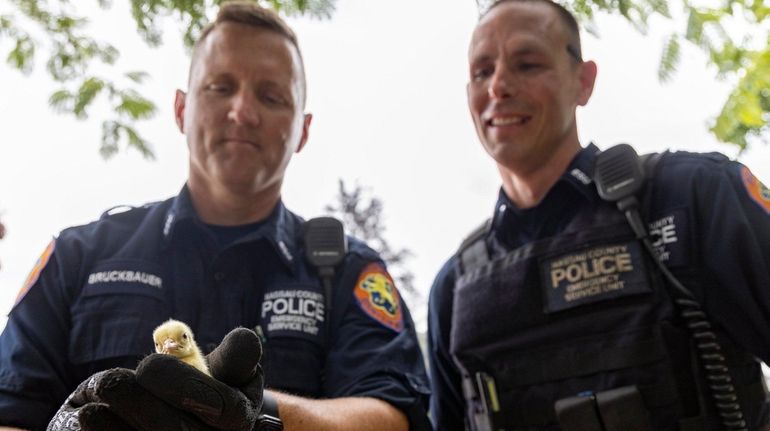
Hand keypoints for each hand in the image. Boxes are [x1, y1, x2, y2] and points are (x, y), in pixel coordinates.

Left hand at [47, 327, 263, 430]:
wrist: (196, 414)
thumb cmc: (216, 385)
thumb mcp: (230, 367)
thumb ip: (236, 354)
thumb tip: (244, 337)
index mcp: (239, 417)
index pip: (222, 406)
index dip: (185, 388)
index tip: (149, 366)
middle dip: (142, 405)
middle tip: (112, 379)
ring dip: (119, 423)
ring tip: (95, 396)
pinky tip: (90, 414)